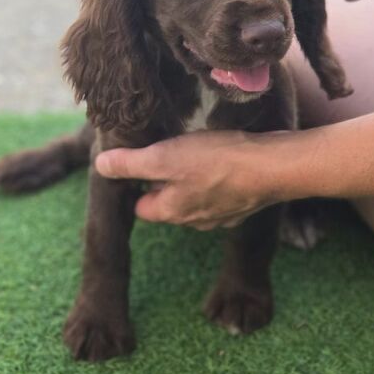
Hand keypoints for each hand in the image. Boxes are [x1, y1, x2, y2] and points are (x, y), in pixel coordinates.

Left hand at [95, 130, 283, 229]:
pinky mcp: (242, 205)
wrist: (273, 168)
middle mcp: (193, 221)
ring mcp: (220, 216)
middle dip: (165, 181)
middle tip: (171, 151)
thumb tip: (101, 166)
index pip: (141, 206)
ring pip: (194, 199)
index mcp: (170, 212)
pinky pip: (220, 195)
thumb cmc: (217, 161)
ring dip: (192, 180)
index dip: (138, 183)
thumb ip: (130, 164)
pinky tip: (225, 161)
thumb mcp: (164, 157)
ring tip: (198, 153)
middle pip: (168, 203)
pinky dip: (218, 182)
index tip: (144, 159)